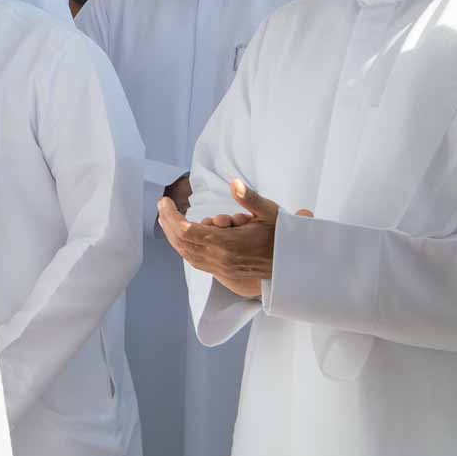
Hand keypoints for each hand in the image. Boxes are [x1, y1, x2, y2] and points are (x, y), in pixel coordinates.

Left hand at [158, 179, 309, 298]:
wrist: (294, 265)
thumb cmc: (282, 237)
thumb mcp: (270, 213)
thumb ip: (250, 198)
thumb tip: (235, 183)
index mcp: (228, 244)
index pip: (187, 231)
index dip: (171, 216)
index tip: (164, 201)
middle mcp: (221, 259)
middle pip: (182, 242)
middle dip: (168, 223)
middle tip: (162, 207)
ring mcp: (221, 268)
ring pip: (186, 253)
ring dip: (173, 236)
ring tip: (166, 219)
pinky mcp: (223, 272)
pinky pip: (195, 261)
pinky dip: (183, 247)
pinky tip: (181, 236)